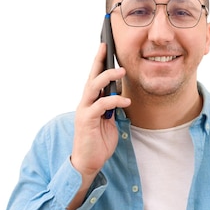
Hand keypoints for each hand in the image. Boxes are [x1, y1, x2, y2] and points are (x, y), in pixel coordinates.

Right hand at [71, 43, 130, 179]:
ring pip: (93, 87)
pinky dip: (114, 100)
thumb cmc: (98, 142)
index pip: (93, 77)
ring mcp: (84, 110)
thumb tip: (120, 93)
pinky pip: (101, 105)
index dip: (98, 61)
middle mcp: (85, 103)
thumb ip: (111, 107)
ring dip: (107, 77)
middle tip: (107, 47)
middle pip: (91, 77)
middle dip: (98, 61)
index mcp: (90, 102)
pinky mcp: (86, 120)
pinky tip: (125, 101)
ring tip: (122, 71)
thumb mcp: (109, 121)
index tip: (104, 46)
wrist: (88, 162)